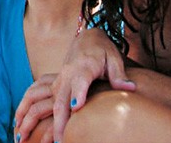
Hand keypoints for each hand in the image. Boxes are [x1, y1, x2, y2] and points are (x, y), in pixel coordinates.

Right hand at [16, 28, 135, 142]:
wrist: (87, 38)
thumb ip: (119, 75)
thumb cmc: (103, 50)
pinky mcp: (56, 85)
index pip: (80, 81)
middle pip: (61, 99)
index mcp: (84, 66)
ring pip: (50, 103)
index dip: (77, 94)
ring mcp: (60, 80)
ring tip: (50, 141)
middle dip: (60, 121)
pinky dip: (41, 115)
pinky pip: (46, 101)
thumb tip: (130, 87)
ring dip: (48, 122)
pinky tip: (39, 129)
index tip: (76, 107)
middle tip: (63, 141)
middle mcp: (68, 74)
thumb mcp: (114, 59)